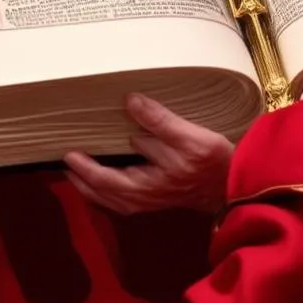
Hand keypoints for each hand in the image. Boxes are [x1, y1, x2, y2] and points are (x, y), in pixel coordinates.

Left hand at [64, 93, 232, 214]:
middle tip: (65, 163)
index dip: (86, 167)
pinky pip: (123, 200)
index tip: (69, 153)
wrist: (236, 187)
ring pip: (113, 200)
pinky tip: (105, 184)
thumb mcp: (190, 136)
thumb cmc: (214, 161)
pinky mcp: (158, 198)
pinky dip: (108, 193)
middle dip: (83, 181)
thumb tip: (131, 101)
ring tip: (77, 174)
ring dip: (92, 188)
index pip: (107, 179)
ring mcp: (151, 201)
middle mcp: (145, 197)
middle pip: (105, 194)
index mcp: (147, 185)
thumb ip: (159, 120)